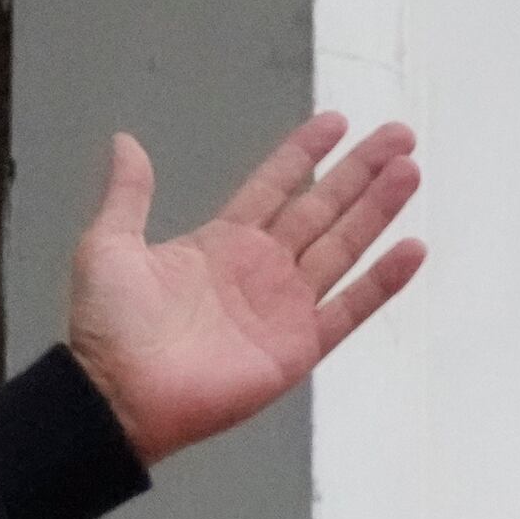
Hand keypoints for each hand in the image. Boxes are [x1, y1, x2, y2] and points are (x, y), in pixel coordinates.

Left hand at [62, 114, 424, 462]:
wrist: (116, 397)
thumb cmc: (106, 328)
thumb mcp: (108, 247)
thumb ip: (128, 195)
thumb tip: (125, 141)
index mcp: (219, 243)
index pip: (273, 187)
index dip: (303, 155)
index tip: (336, 121)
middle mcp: (259, 270)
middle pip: (320, 209)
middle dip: (359, 172)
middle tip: (399, 135)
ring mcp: (282, 308)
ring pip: (342, 247)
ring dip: (377, 210)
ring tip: (410, 171)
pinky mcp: (298, 347)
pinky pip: (349, 309)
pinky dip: (382, 282)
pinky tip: (413, 248)